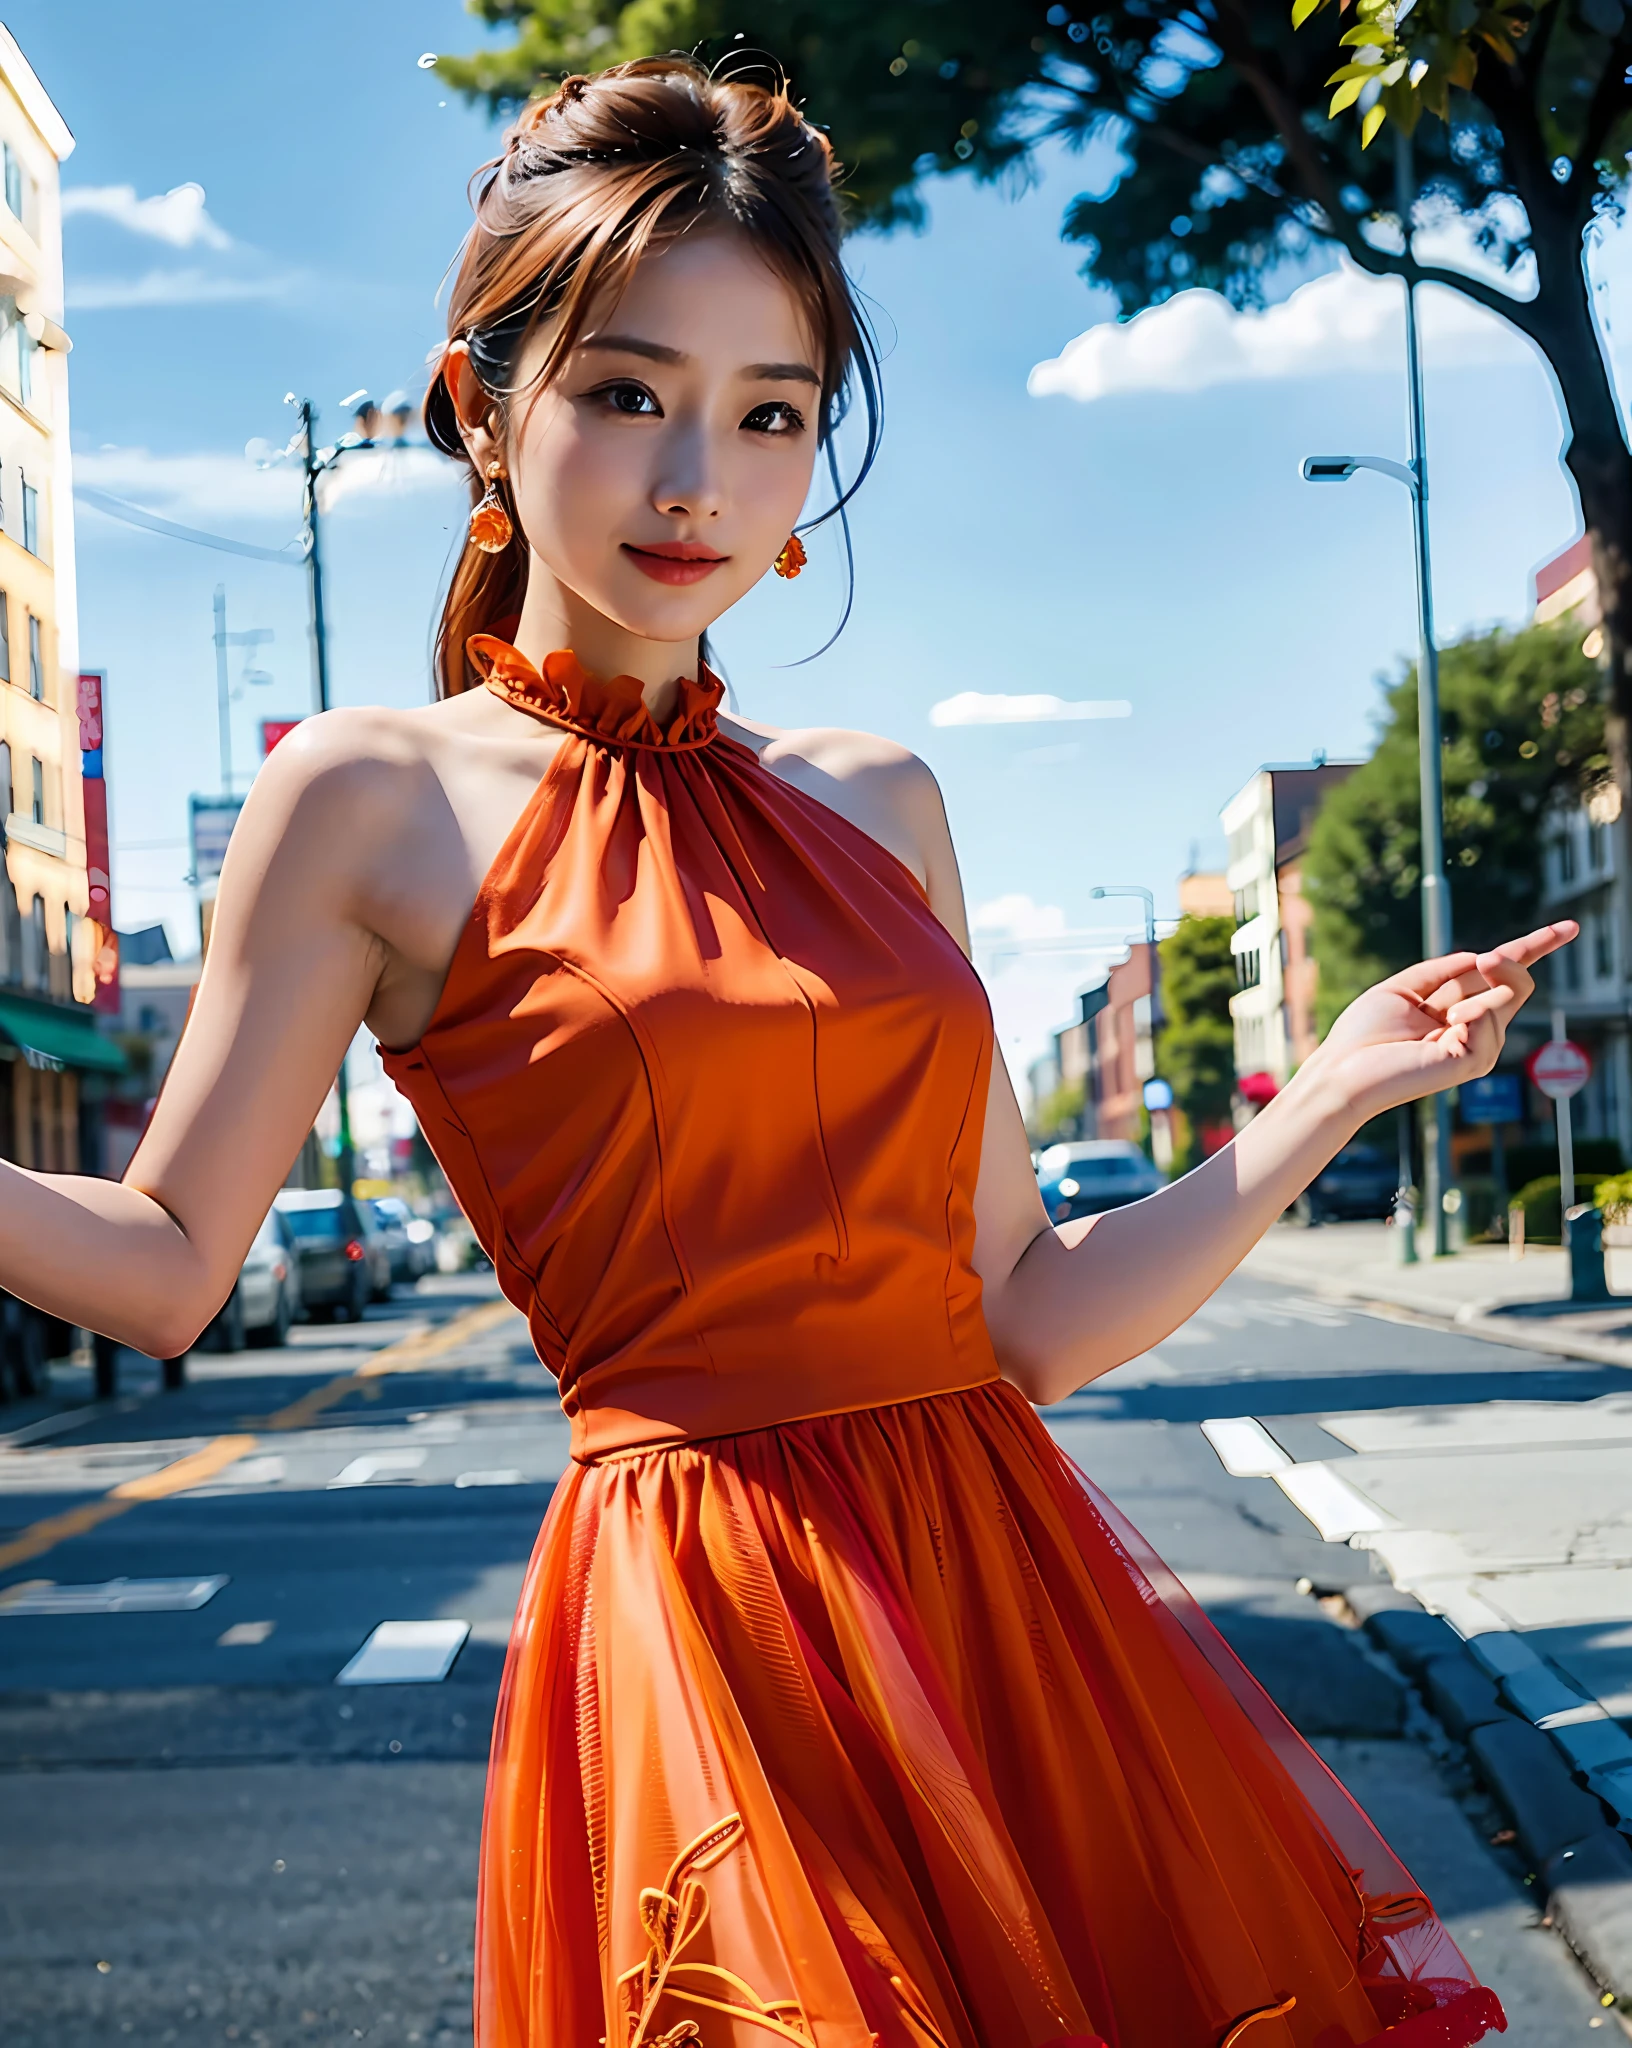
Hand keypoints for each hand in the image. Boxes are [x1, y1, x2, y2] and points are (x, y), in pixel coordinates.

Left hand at [1307, 921, 1577, 1125]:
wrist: (1343, 1070)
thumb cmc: (1362, 1036)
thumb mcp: (1401, 989)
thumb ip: (1441, 971)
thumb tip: (1480, 958)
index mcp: (1456, 1007)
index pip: (1502, 974)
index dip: (1535, 947)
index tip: (1569, 927)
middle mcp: (1473, 1026)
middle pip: (1517, 981)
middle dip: (1508, 961)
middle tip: (1485, 960)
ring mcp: (1477, 1045)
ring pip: (1511, 995)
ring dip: (1479, 990)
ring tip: (1443, 1012)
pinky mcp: (1474, 1061)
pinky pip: (1492, 1018)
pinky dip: (1473, 1013)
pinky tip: (1447, 1025)